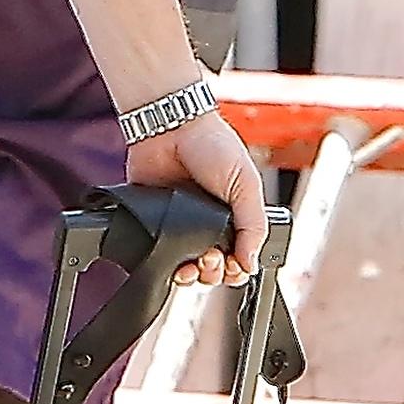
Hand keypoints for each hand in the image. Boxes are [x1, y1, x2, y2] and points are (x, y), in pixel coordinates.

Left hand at [124, 106, 266, 282]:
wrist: (172, 128)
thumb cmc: (214, 148)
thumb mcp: (246, 185)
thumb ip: (252, 225)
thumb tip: (251, 263)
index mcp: (234, 218)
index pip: (238, 258)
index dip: (235, 270)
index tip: (231, 267)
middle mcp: (206, 225)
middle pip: (211, 269)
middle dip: (213, 274)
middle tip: (211, 259)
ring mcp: (178, 225)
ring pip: (184, 265)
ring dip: (189, 274)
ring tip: (191, 265)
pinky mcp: (151, 221)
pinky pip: (154, 251)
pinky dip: (160, 261)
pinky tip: (166, 261)